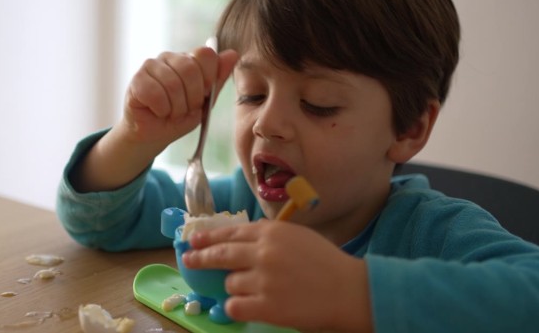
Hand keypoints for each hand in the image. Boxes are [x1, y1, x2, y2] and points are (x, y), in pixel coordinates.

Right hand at [122, 46, 238, 148]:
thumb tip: (233, 54)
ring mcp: (151, 65)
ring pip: (173, 84)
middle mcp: (170, 57)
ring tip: (170, 113)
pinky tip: (157, 111)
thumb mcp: (205, 102)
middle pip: (190, 69)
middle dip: (192, 98)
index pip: (206, 55)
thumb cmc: (178, 118)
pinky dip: (161, 110)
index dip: (209, 79)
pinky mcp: (137, 79)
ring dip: (176, 108)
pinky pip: (155, 94)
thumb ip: (218, 79)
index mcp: (189, 59)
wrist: (154, 136)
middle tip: (185, 109)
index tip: (203, 96)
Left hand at [182, 220, 372, 332]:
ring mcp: (263, 280)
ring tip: (258, 290)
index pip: (230, 232)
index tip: (193, 240)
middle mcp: (263, 252)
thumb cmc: (326, 262)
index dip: (208, 237)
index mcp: (271, 232)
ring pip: (229, 283)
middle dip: (201, 257)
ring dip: (237, 287)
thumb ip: (268, 236)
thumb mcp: (297, 236)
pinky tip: (250, 305)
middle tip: (189, 259)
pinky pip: (234, 306)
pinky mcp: (265, 306)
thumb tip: (240, 239)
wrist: (349, 290)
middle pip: (220, 254)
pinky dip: (238, 307)